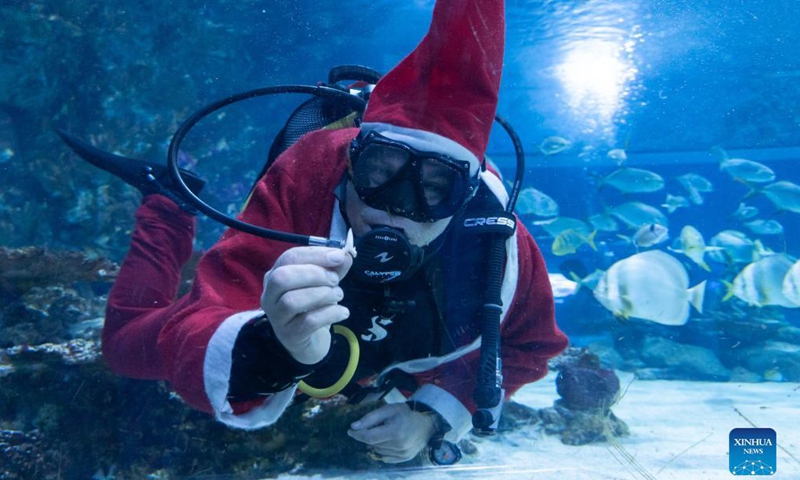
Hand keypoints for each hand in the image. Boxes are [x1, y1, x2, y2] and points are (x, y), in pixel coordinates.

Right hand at [261, 246, 352, 364]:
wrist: (310, 340)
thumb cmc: (314, 305)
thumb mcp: (324, 282)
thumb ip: (334, 267)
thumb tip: (345, 255)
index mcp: (275, 275)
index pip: (289, 257)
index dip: (315, 255)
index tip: (338, 256)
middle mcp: (270, 295)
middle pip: (282, 277)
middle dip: (314, 274)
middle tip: (334, 280)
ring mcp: (277, 317)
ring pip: (292, 301)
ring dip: (322, 294)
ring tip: (338, 295)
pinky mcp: (289, 335)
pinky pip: (309, 322)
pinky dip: (330, 313)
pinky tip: (343, 312)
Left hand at [347, 403, 436, 463]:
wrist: (426, 423)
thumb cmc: (406, 414)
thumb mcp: (388, 410)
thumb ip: (371, 418)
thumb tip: (354, 427)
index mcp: (395, 432)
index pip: (369, 437)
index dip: (358, 435)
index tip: (350, 431)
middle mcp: (398, 446)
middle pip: (373, 444)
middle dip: (370, 435)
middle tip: (377, 426)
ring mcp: (402, 454)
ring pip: (378, 451)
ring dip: (377, 442)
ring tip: (386, 432)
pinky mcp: (404, 459)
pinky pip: (385, 457)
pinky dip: (383, 449)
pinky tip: (390, 441)